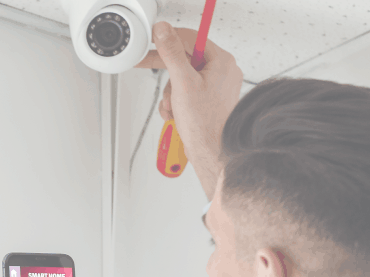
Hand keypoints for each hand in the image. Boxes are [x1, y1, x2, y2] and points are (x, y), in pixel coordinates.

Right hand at [141, 21, 243, 198]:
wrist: (210, 152)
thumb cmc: (205, 124)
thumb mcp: (182, 83)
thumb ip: (172, 53)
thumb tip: (164, 31)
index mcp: (222, 62)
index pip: (192, 39)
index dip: (170, 39)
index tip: (154, 41)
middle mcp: (222, 71)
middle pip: (186, 58)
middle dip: (168, 73)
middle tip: (147, 63)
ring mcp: (216, 86)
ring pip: (183, 76)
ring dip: (171, 92)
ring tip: (172, 105)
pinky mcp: (209, 99)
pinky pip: (186, 90)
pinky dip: (176, 100)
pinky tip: (174, 112)